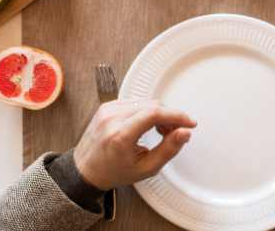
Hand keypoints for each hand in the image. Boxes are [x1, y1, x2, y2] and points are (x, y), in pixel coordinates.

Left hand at [74, 100, 196, 190]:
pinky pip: (136, 102)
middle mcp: (112, 119)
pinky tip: (147, 125)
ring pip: (146, 102)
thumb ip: (169, 149)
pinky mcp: (107, 106)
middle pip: (153, 106)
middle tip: (174, 133)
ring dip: (160, 114)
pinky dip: (147, 111)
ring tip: (160, 131)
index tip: (189, 123)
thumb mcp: (146, 168)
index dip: (177, 116)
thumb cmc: (113, 172)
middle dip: (170, 117)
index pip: (154, 114)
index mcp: (120, 136)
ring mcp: (108, 110)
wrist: (84, 171)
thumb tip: (185, 132)